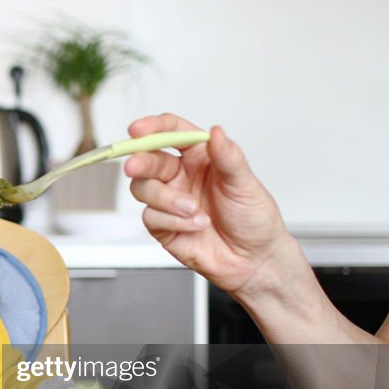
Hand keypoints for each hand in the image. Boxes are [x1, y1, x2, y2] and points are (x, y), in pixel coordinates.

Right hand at [124, 113, 292, 294]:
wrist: (253, 261)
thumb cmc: (253, 220)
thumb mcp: (245, 184)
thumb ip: (228, 157)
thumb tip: (217, 132)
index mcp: (200, 157)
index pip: (171, 132)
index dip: (153, 128)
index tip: (139, 129)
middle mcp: (180, 176)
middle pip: (148, 159)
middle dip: (139, 161)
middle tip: (135, 166)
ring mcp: (169, 200)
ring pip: (142, 188)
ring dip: (165, 199)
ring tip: (193, 210)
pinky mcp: (162, 225)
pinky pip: (150, 216)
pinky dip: (172, 221)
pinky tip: (194, 226)